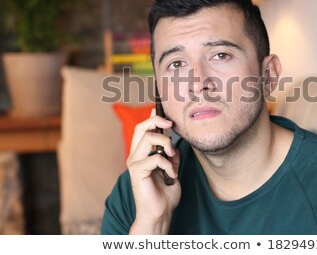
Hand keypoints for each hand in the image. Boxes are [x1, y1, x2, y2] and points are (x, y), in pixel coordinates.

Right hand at [127, 109, 180, 233]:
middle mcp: (135, 155)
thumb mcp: (172, 168)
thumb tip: (174, 143)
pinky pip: (155, 158)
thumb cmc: (165, 193)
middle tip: (171, 125)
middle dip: (158, 121)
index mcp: (142, 153)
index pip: (144, 128)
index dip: (153, 116)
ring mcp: (134, 163)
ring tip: (173, 157)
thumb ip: (171, 155)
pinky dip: (168, 165)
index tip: (164, 110)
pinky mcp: (137, 171)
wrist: (160, 213)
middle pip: (142, 127)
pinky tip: (172, 176)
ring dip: (166, 145)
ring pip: (149, 138)